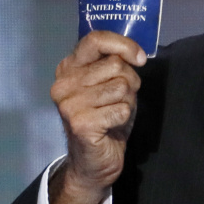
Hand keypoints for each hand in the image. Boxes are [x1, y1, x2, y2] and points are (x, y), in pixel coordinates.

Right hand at [49, 31, 145, 203]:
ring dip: (127, 102)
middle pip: (115, 65)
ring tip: (114, 115)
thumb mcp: (109, 85)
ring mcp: (69, 104)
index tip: (140, 58)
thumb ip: (115, 65)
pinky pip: (121, 109)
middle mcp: (63, 83)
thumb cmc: (105, 121)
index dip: (123, 44)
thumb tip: (137, 55)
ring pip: (121, 86)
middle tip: (119, 102)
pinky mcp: (80, 123)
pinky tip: (111, 128)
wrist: (93, 163)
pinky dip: (124, 119)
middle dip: (129, 83)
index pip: (95, 39)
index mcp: (67, 68)